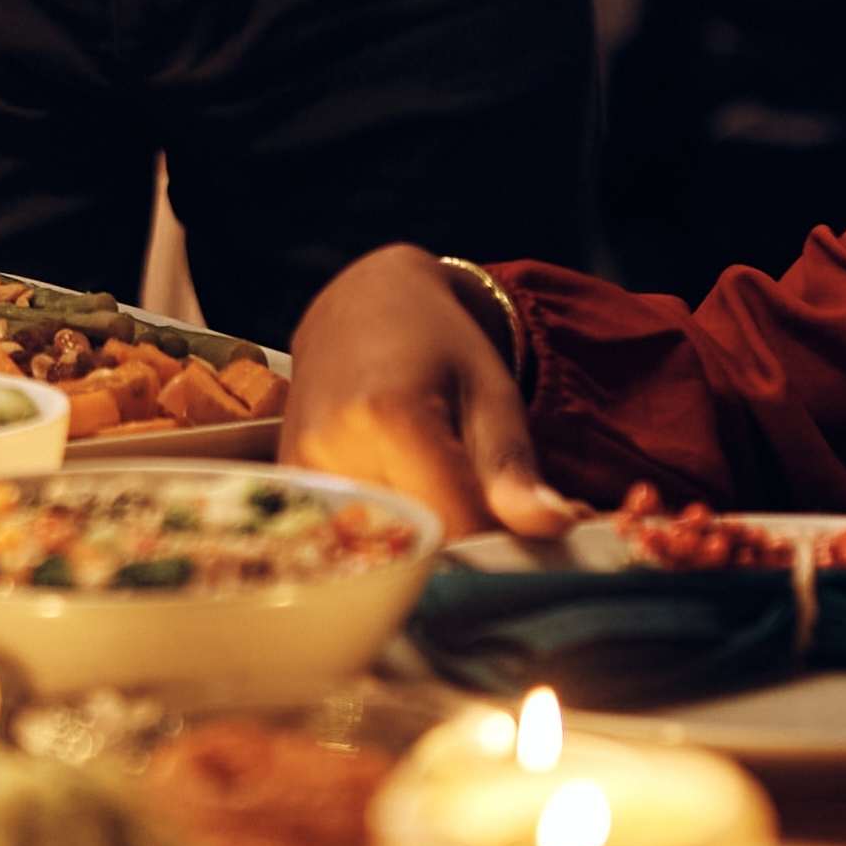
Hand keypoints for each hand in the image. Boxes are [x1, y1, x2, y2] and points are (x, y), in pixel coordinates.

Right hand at [287, 245, 577, 541]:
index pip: (456, 526)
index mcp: (390, 415)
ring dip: (417, 536)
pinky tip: (396, 487)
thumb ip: (514, 468)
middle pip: (414, 541)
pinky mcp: (288, 480)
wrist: (361, 301)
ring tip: (433, 485)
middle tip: (479, 507)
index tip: (520, 531)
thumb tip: (557, 525)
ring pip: (379, 544)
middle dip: (458, 542)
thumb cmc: (437, 341)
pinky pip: (347, 533)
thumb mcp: (491, 393)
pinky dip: (383, 528)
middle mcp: (333, 444)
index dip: (496, 542)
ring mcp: (301, 466)